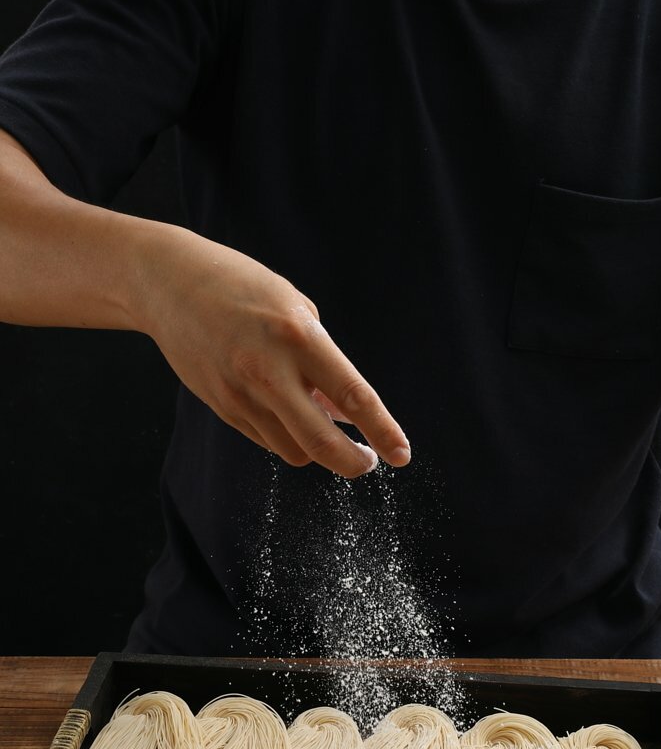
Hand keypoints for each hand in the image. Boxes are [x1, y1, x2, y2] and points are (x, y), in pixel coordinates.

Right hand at [134, 224, 409, 476]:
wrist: (170, 284)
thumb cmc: (244, 289)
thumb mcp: (296, 310)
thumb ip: (324, 363)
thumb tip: (346, 416)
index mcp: (299, 336)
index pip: (353, 396)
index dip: (382, 431)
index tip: (401, 455)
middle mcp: (269, 370)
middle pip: (322, 444)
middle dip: (353, 463)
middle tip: (367, 462)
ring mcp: (241, 393)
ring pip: (294, 450)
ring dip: (318, 448)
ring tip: (326, 426)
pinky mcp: (222, 407)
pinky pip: (267, 439)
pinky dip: (288, 436)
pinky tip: (290, 413)